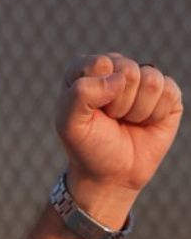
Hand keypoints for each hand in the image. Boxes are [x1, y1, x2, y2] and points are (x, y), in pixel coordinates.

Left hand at [56, 53, 181, 222]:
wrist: (111, 175)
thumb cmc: (88, 147)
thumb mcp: (69, 124)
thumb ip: (80, 94)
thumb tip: (119, 78)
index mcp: (88, 71)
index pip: (99, 63)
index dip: (95, 92)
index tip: (90, 112)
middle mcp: (116, 70)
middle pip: (127, 70)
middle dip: (117, 103)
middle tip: (110, 119)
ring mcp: (143, 80)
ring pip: (150, 80)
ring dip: (136, 110)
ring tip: (126, 121)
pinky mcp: (167, 93)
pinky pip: (168, 92)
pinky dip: (154, 114)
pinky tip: (145, 123)